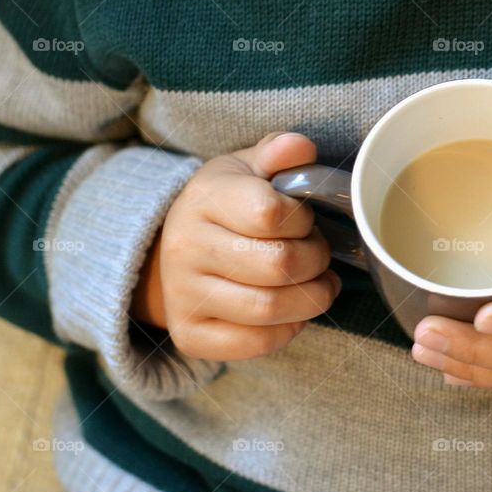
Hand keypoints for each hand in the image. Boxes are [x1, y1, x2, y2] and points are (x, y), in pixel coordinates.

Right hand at [131, 132, 341, 360]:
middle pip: (279, 266)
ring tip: (317, 283)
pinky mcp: (191, 336)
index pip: (271, 214)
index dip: (303, 220)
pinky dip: (288, 329)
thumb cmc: (225, 207)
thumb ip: (278, 153)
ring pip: (270, 309)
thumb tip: (301, 148)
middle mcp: (184, 249)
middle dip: (316, 260)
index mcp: (202, 200)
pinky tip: (292, 310)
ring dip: (312, 298)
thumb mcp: (247, 169)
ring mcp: (183, 297)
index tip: (303, 221)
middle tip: (318, 254)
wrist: (173, 252)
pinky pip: (256, 343)